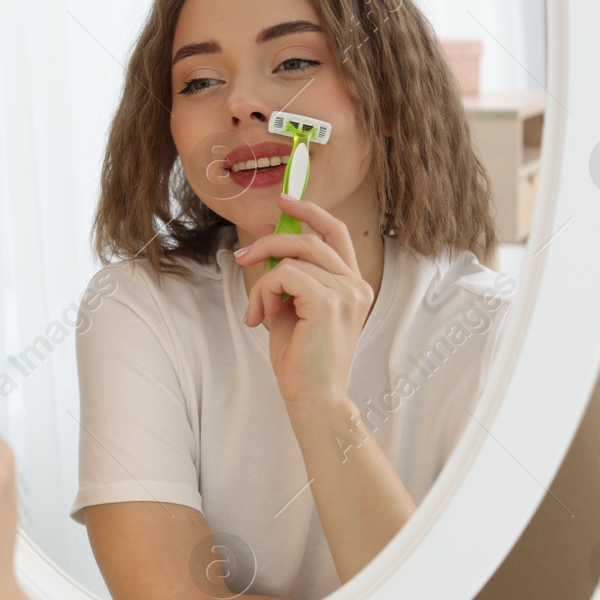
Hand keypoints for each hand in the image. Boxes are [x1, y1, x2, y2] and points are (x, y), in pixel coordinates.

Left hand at [232, 195, 373, 414]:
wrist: (313, 398)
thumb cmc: (301, 360)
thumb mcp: (292, 307)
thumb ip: (288, 275)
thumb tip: (269, 239)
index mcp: (353, 285)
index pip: (336, 232)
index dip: (310, 212)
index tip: (284, 201)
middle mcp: (356, 285)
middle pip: (310, 238)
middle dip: (270, 241)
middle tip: (242, 256)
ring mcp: (346, 292)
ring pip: (292, 257)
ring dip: (262, 280)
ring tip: (257, 310)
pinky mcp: (327, 302)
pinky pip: (284, 275)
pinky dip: (264, 291)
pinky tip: (262, 316)